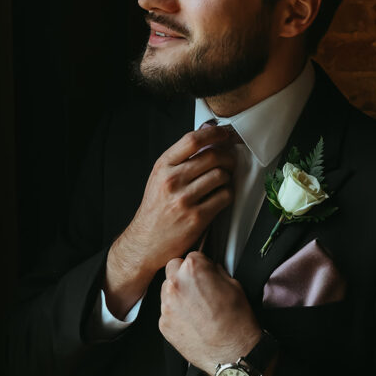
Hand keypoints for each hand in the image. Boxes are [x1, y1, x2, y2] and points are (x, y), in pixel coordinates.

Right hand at [104, 124, 237, 315]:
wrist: (146, 242)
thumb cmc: (156, 209)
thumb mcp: (160, 178)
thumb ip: (180, 160)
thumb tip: (208, 137)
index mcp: (163, 166)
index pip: (192, 140)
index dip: (214, 133)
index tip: (225, 134)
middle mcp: (172, 180)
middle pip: (212, 156)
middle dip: (227, 157)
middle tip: (229, 162)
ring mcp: (184, 200)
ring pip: (221, 175)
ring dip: (228, 177)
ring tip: (222, 182)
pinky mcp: (197, 217)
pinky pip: (224, 197)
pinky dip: (228, 194)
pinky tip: (221, 197)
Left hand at [159, 252, 261, 375]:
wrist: (232, 353)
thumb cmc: (237, 322)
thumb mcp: (234, 285)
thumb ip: (215, 271)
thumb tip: (209, 269)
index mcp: (194, 270)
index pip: (191, 256)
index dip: (200, 266)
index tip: (205, 273)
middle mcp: (176, 284)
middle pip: (173, 269)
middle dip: (184, 276)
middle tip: (198, 288)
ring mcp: (167, 305)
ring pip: (167, 290)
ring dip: (178, 294)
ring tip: (197, 308)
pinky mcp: (163, 323)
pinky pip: (166, 311)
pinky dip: (176, 314)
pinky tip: (192, 321)